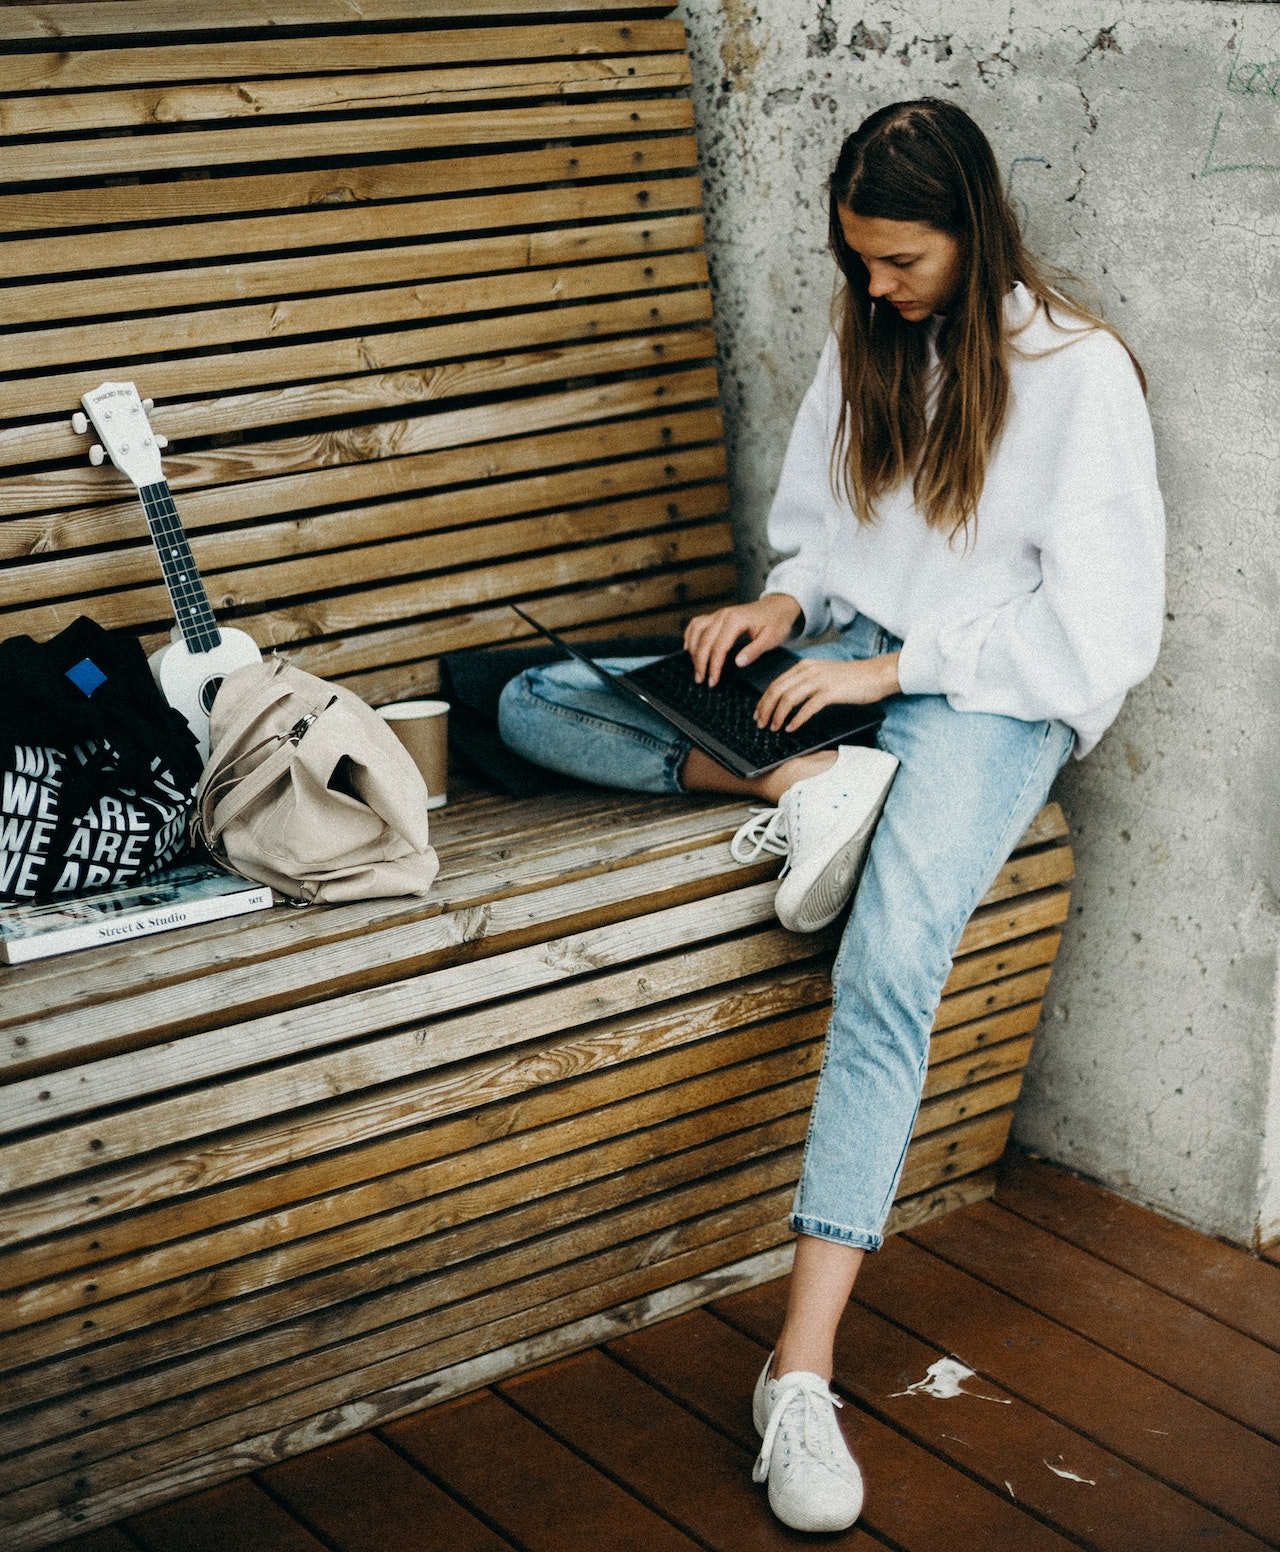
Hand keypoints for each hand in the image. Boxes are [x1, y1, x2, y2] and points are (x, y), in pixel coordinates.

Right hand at [684, 594, 801, 686]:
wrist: (780, 606)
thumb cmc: (777, 622)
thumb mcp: (771, 638)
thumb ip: (754, 650)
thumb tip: (738, 662)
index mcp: (735, 621)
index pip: (718, 647)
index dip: (714, 666)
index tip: (713, 681)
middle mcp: (723, 615)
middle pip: (703, 640)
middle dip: (700, 662)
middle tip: (700, 680)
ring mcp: (719, 614)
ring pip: (696, 631)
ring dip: (693, 650)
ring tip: (696, 668)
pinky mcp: (718, 616)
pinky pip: (697, 623)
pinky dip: (690, 635)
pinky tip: (689, 648)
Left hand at [753, 652, 900, 732]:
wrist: (876, 674)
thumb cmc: (852, 678)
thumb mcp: (823, 675)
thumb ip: (806, 683)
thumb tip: (788, 700)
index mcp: (804, 666)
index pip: (776, 683)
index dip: (763, 700)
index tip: (758, 713)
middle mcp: (809, 671)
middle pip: (777, 690)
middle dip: (766, 709)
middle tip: (761, 724)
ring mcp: (819, 680)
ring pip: (788, 698)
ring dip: (778, 715)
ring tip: (774, 728)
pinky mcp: (830, 692)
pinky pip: (807, 707)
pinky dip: (796, 719)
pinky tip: (791, 728)